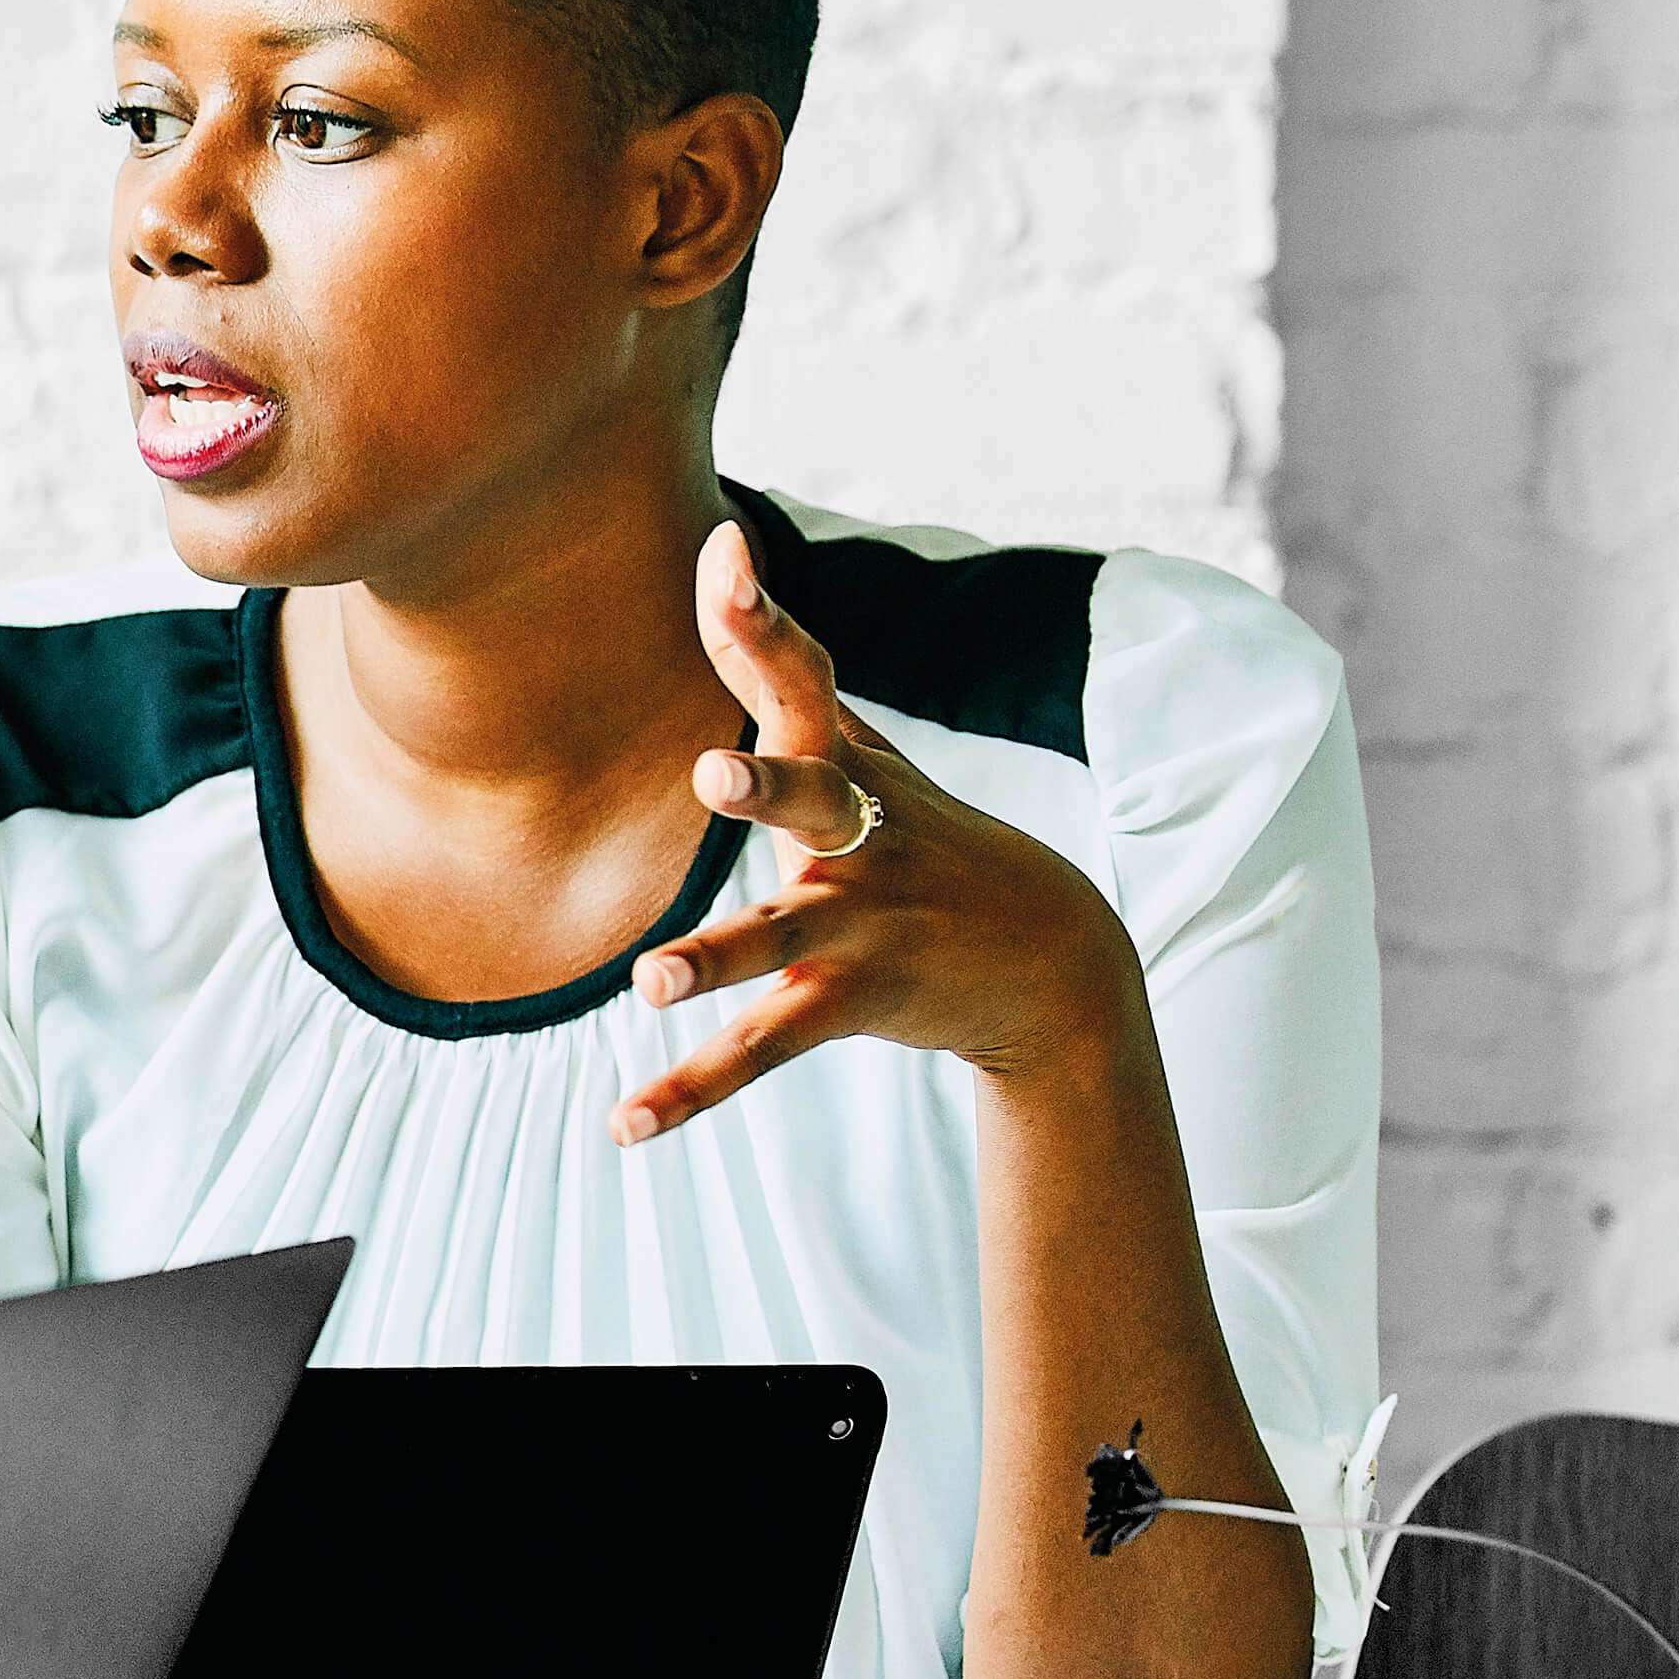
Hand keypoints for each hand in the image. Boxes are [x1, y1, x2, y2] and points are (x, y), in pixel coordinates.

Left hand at [612, 519, 1149, 1146]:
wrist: (1056, 963)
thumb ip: (784, 668)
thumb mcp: (867, 754)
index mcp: (853, 770)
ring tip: (651, 982)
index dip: (761, 621)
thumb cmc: (930, 839)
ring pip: (780, 940)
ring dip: (716, 958)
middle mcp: (860, 840)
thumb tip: (719, 554)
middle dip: (769, 784)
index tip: (725, 556)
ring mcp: (861, 925)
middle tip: (714, 770)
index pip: (804, 680)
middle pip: (814, 801)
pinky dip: (691, 1090)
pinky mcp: (852, 1002)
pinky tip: (622, 1124)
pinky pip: (762, 1048)